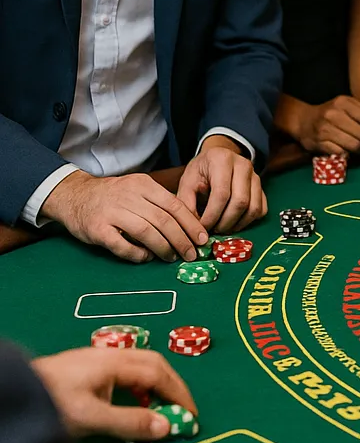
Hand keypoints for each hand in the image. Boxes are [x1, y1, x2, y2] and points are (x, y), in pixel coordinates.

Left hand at [31, 347, 196, 440]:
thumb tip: (168, 426)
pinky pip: (127, 369)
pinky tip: (132, 400)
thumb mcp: (91, 418)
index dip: (178, 393)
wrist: (16, 390)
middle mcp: (112, 354)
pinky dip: (141, 384)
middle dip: (173, 385)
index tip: (191, 415)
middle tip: (184, 409)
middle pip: (154, 363)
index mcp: (116, 362)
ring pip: (141, 364)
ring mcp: (99, 358)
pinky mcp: (88, 366)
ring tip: (161, 407)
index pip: (159, 373)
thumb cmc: (51, 403)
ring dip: (157, 383)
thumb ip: (129, 421)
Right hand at [40, 170, 207, 263]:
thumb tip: (189, 227)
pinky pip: (122, 245)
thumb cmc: (113, 196)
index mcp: (143, 185)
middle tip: (191, 254)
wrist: (74, 195)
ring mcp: (111, 212)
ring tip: (172, 258)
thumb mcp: (138, 190)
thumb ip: (159, 204)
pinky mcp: (97, 229)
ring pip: (146, 232)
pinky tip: (145, 257)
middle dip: (182, 240)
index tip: (202, 238)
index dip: (191, 223)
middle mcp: (128, 196)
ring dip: (163, 248)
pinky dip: (137, 253)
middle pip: (163, 220)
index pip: (174, 204)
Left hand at [177, 138, 265, 233]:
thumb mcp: (186, 182)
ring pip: (253, 208)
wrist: (216, 159)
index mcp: (222, 160)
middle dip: (226, 222)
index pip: (221, 194)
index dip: (212, 215)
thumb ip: (186, 203)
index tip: (202, 227)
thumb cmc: (201, 171)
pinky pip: (261, 210)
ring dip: (238, 224)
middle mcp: (243, 165)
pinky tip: (234, 222)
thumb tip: (195, 227)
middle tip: (213, 230)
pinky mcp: (262, 187)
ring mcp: (256, 176)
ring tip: (223, 228)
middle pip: (240, 202)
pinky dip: (249, 221)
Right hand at [295, 96, 359, 155]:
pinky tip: (349, 152)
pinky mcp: (319, 143)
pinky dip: (348, 155)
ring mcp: (325, 129)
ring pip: (355, 145)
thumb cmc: (333, 113)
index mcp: (344, 102)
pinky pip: (342, 153)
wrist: (303, 120)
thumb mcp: (352, 107)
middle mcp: (334, 114)